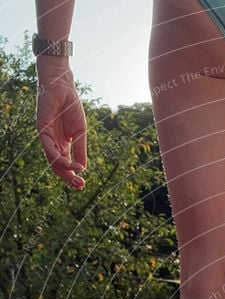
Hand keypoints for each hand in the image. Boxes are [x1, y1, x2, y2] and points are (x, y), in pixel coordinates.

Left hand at [36, 60, 87, 188]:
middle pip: (58, 167)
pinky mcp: (42, 130)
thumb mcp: (80, 132)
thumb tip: (83, 168)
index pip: (66, 165)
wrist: (63, 86)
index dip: (73, 176)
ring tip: (76, 176)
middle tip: (79, 185)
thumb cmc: (71, 106)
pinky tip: (69, 163)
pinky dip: (58, 158)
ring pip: (52, 161)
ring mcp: (46, 138)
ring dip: (64, 171)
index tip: (83, 184)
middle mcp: (53, 144)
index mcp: (62, 145)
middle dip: (68, 178)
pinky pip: (48, 148)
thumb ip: (80, 150)